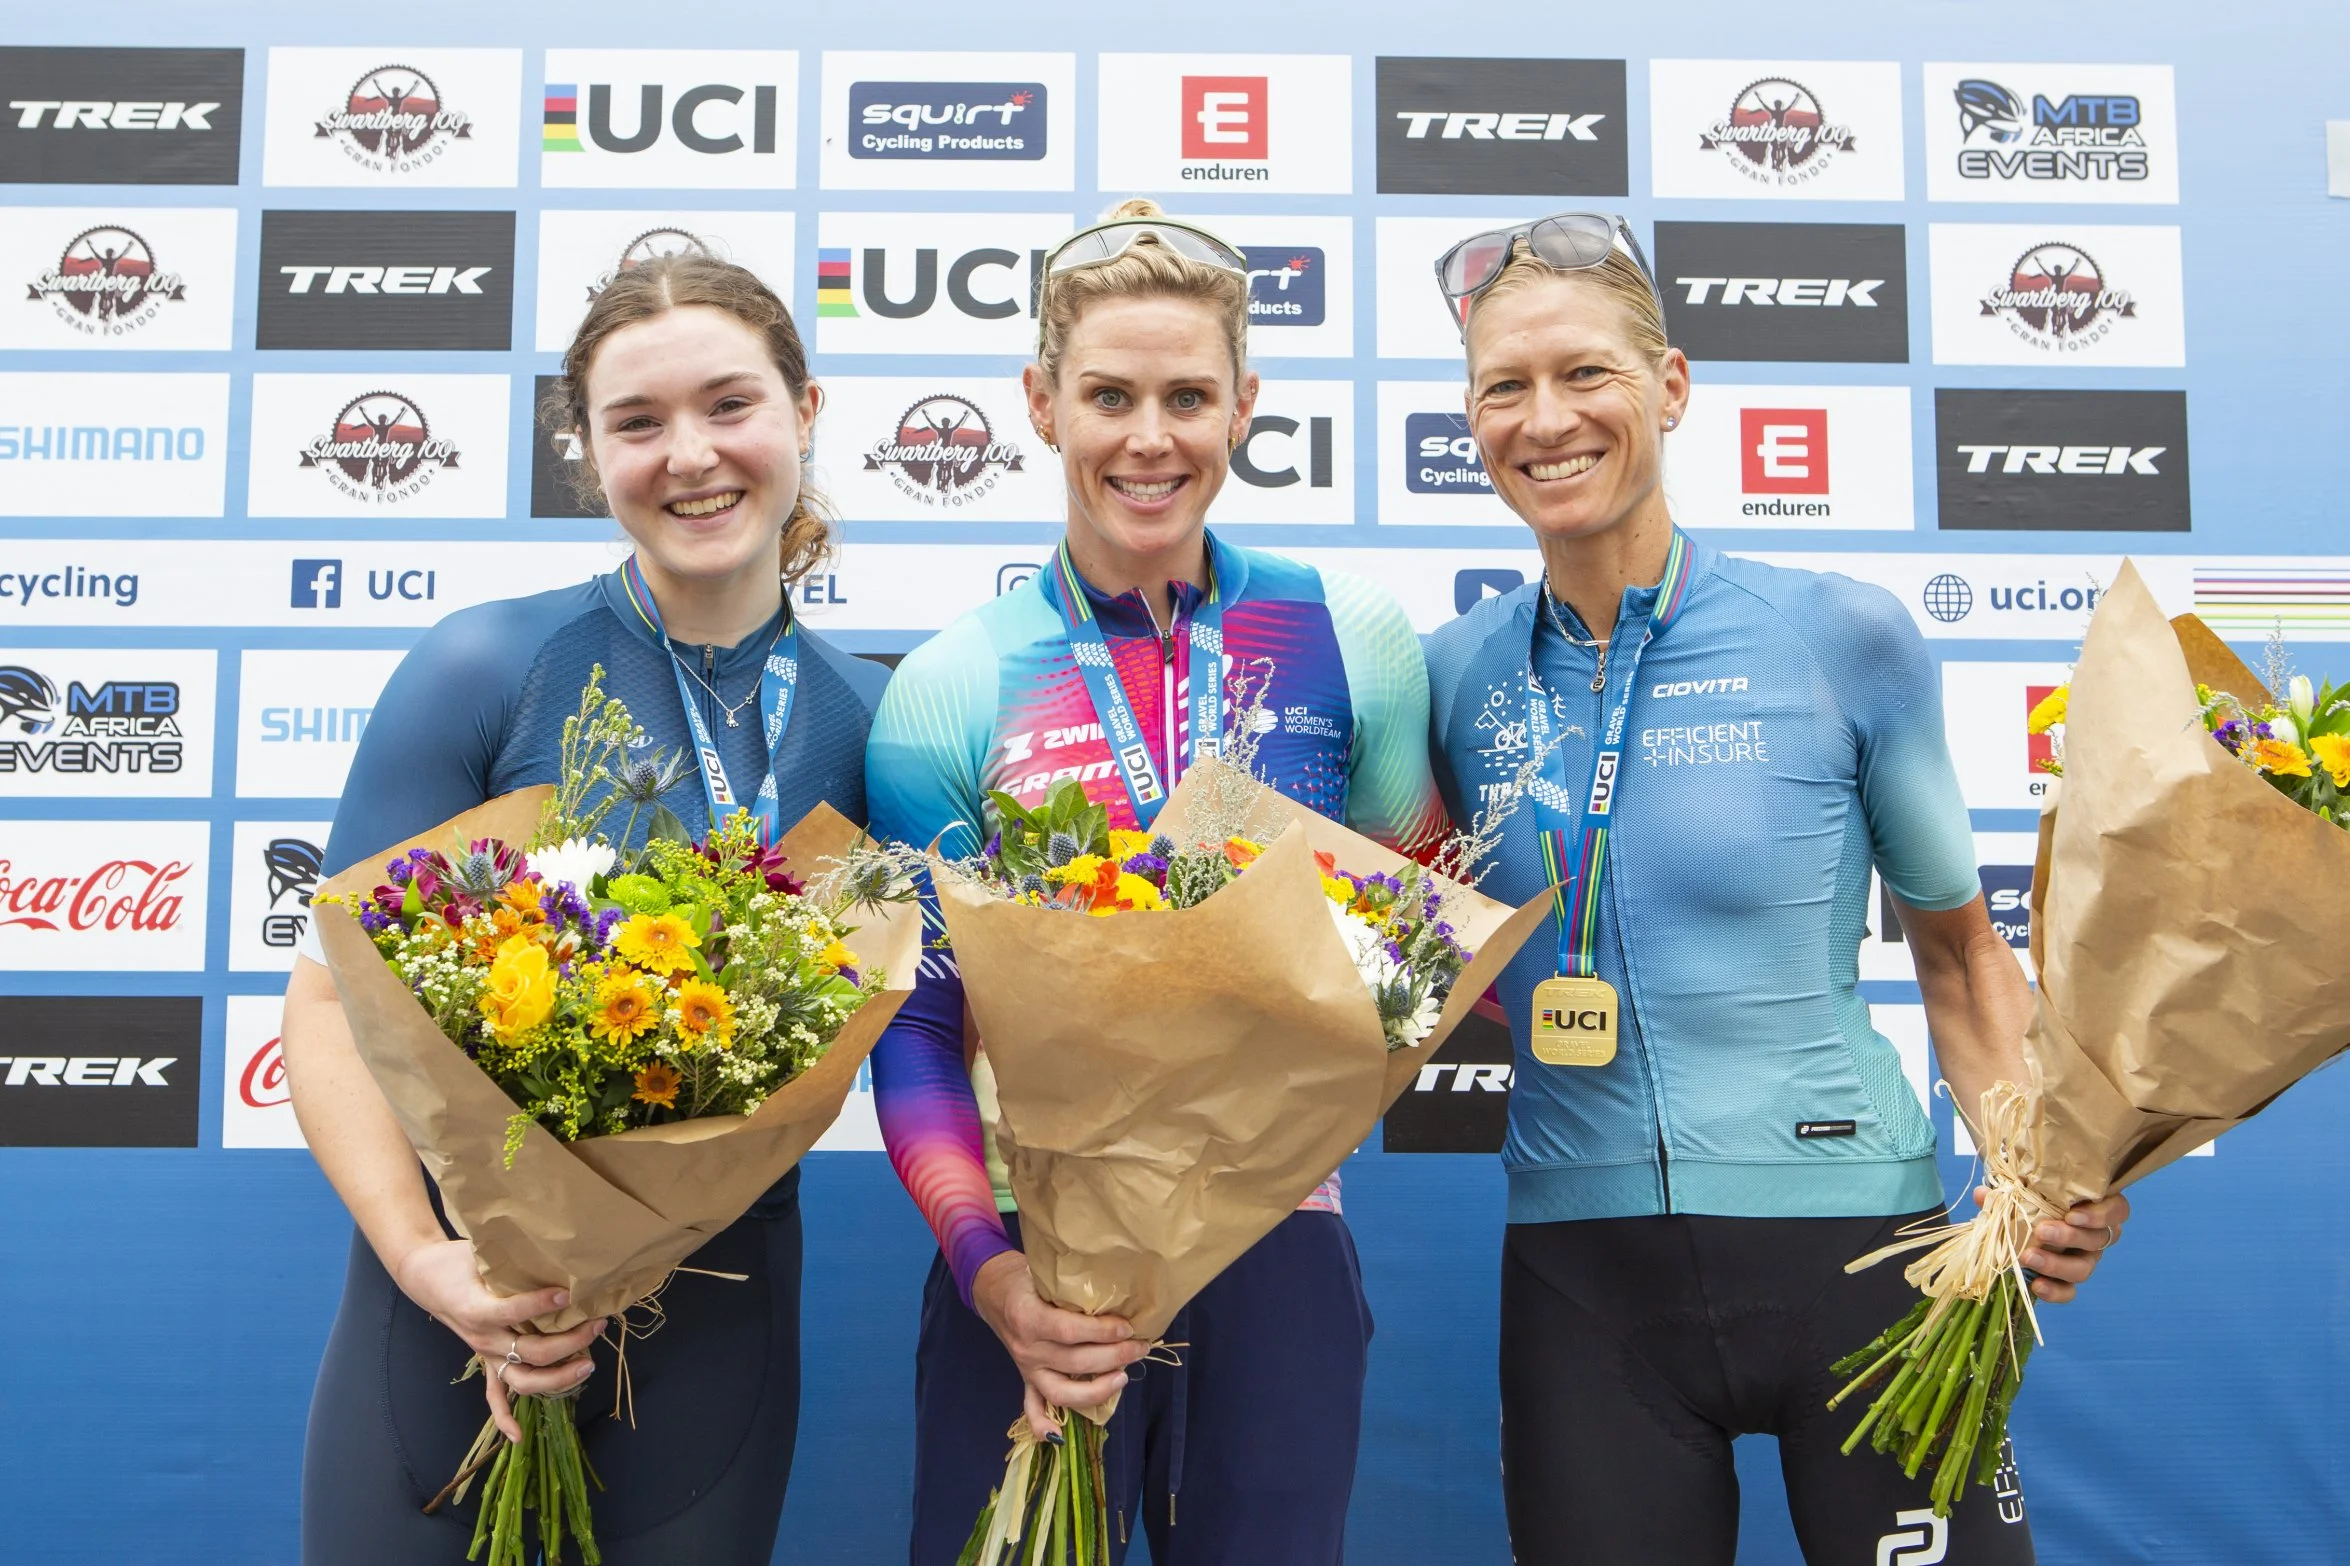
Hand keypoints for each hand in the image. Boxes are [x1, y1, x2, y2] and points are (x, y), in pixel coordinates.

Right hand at [391, 1239, 605, 1440]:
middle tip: (597, 1324)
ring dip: (557, 1379)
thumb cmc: (458, 1261)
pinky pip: (494, 1396)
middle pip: (530, 1352)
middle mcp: (483, 1338)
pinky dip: (505, 1418)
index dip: (540, 1304)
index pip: (512, 1312)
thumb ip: (512, 1259)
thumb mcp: (480, 1252)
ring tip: (588, 1364)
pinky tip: (520, 1437)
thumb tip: (554, 1250)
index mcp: (478, 1308)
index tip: (568, 1293)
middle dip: (569, 1342)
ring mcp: (486, 1354)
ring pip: (522, 1380)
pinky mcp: (486, 1361)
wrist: (427, 1278)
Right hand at [971, 1251, 1145, 1440]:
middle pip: (1074, 1362)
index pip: (1070, 1331)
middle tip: (1140, 1347)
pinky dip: (1043, 1425)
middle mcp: (1027, 1349)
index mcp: (1029, 1318)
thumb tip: (1120, 1300)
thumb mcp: (1047, 1276)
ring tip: (1123, 1377)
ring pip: (1061, 1391)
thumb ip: (1074, 1291)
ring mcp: (1026, 1369)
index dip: (1102, 1332)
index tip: (1128, 1327)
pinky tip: (1059, 1437)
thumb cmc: (1027, 1279)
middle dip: (1113, 1357)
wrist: (994, 1291)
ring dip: (1097, 1389)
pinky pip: (1032, 1407)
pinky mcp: (1026, 1379)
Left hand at [1979, 1188, 2131, 1303]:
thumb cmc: (2031, 1202)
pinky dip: (2055, 1292)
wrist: (2020, 1226)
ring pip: (2084, 1268)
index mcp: (2094, 1208)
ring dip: (2056, 1264)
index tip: (2072, 1215)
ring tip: (2028, 1257)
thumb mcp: (2021, 1192)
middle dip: (2069, 1237)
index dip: (2099, 1214)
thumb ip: (2007, 1193)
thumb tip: (1981, 1194)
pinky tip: (2037, 1286)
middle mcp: (2096, 1236)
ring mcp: (2086, 1260)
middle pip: (2097, 1240)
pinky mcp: (2069, 1281)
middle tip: (2042, 1232)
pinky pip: (2070, 1292)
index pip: (2116, 1210)